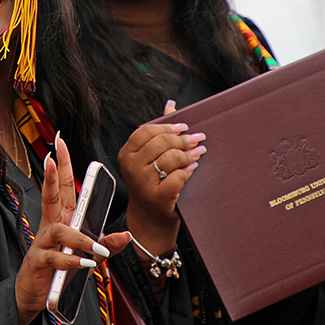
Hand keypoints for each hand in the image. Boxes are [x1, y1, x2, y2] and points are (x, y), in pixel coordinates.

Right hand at [14, 136, 130, 324]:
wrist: (34, 294)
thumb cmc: (59, 270)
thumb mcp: (87, 255)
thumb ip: (106, 245)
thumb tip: (126, 234)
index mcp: (61, 220)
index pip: (61, 188)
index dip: (60, 166)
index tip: (59, 145)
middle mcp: (51, 226)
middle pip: (51, 195)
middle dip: (51, 174)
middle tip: (51, 155)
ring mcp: (43, 243)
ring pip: (60, 231)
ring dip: (80, 239)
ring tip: (95, 249)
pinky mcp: (40, 262)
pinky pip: (56, 257)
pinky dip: (72, 260)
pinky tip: (85, 264)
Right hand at [119, 100, 205, 254]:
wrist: (149, 219)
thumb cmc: (151, 184)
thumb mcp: (148, 158)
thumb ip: (159, 132)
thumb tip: (170, 105)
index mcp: (126, 154)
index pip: (146, 131)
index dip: (167, 126)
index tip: (183, 127)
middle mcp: (131, 168)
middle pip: (161, 142)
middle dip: (183, 140)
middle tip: (197, 139)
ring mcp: (143, 183)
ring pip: (170, 158)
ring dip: (188, 155)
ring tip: (198, 154)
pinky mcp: (157, 197)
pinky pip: (177, 177)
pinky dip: (188, 171)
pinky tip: (192, 169)